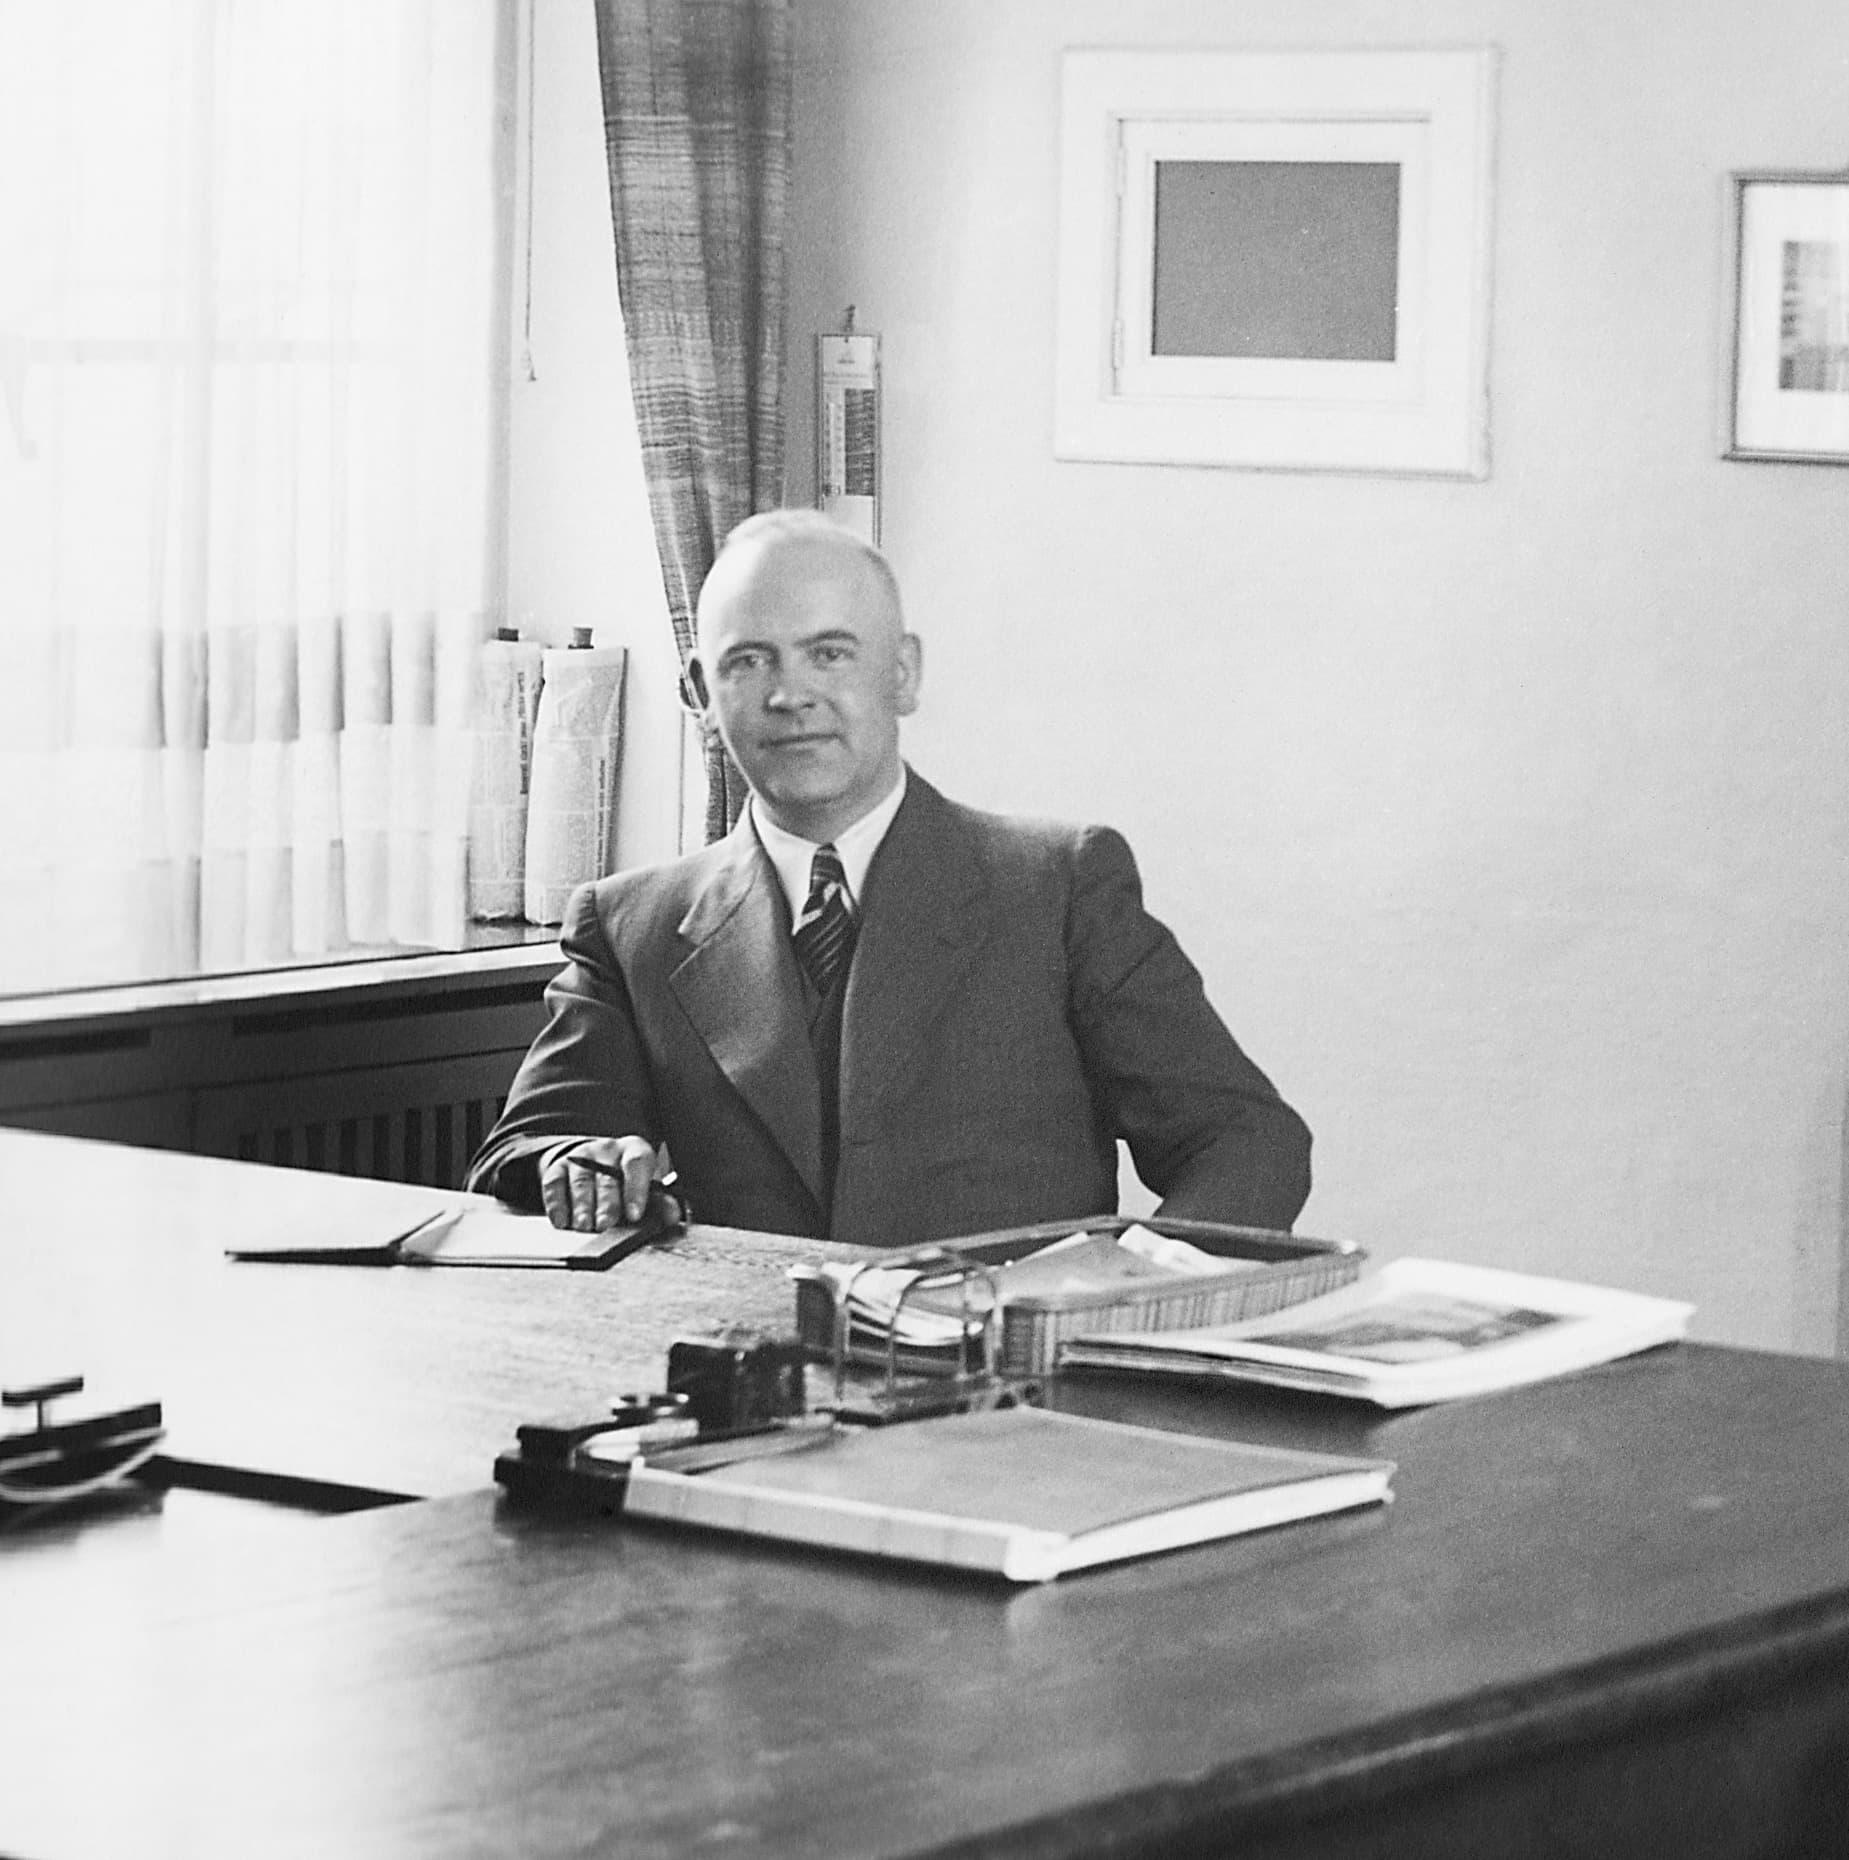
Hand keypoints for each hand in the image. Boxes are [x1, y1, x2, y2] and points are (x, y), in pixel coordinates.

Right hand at [539, 1136, 657, 1231]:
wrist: (598, 1164)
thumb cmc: (629, 1182)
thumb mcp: (649, 1187)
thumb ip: (661, 1203)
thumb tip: (672, 1217)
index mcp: (635, 1151)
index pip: (637, 1163)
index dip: (636, 1189)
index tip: (634, 1214)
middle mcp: (607, 1150)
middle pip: (607, 1176)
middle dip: (606, 1203)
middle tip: (605, 1225)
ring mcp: (581, 1157)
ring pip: (581, 1180)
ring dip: (582, 1206)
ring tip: (583, 1227)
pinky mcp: (558, 1167)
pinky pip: (554, 1184)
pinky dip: (557, 1204)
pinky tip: (561, 1221)